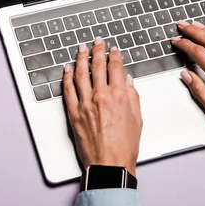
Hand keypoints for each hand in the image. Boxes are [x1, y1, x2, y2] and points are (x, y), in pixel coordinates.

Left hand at [63, 38, 142, 175]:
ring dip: (81, 58)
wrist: (109, 164)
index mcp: (119, 95)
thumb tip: (127, 81)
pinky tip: (67, 69)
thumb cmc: (125, 146)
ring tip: (81, 48)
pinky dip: (67, 77)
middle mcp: (101, 95)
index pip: (115, 67)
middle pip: (97, 65)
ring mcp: (85, 103)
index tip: (113, 49)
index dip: (114, 55)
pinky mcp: (73, 112)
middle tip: (97, 41)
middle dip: (98, 50)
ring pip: (81, 73)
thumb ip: (132, 96)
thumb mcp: (137, 118)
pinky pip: (68, 90)